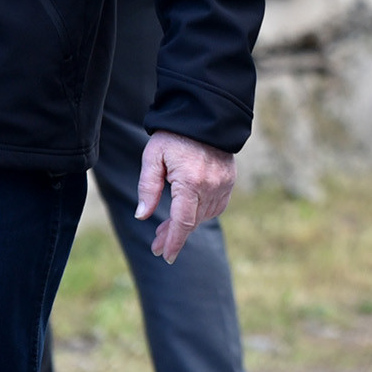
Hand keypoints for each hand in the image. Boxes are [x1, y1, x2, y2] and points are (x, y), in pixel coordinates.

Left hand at [138, 130, 237, 261]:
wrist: (205, 115)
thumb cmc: (174, 135)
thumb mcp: (153, 157)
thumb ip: (147, 188)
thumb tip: (142, 216)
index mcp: (190, 180)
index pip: (183, 221)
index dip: (174, 242)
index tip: (166, 256)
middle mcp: (211, 185)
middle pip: (193, 221)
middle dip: (174, 236)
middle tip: (157, 246)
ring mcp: (224, 183)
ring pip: (204, 215)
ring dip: (187, 224)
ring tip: (167, 228)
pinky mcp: (229, 180)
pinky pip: (216, 205)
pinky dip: (202, 213)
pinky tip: (189, 212)